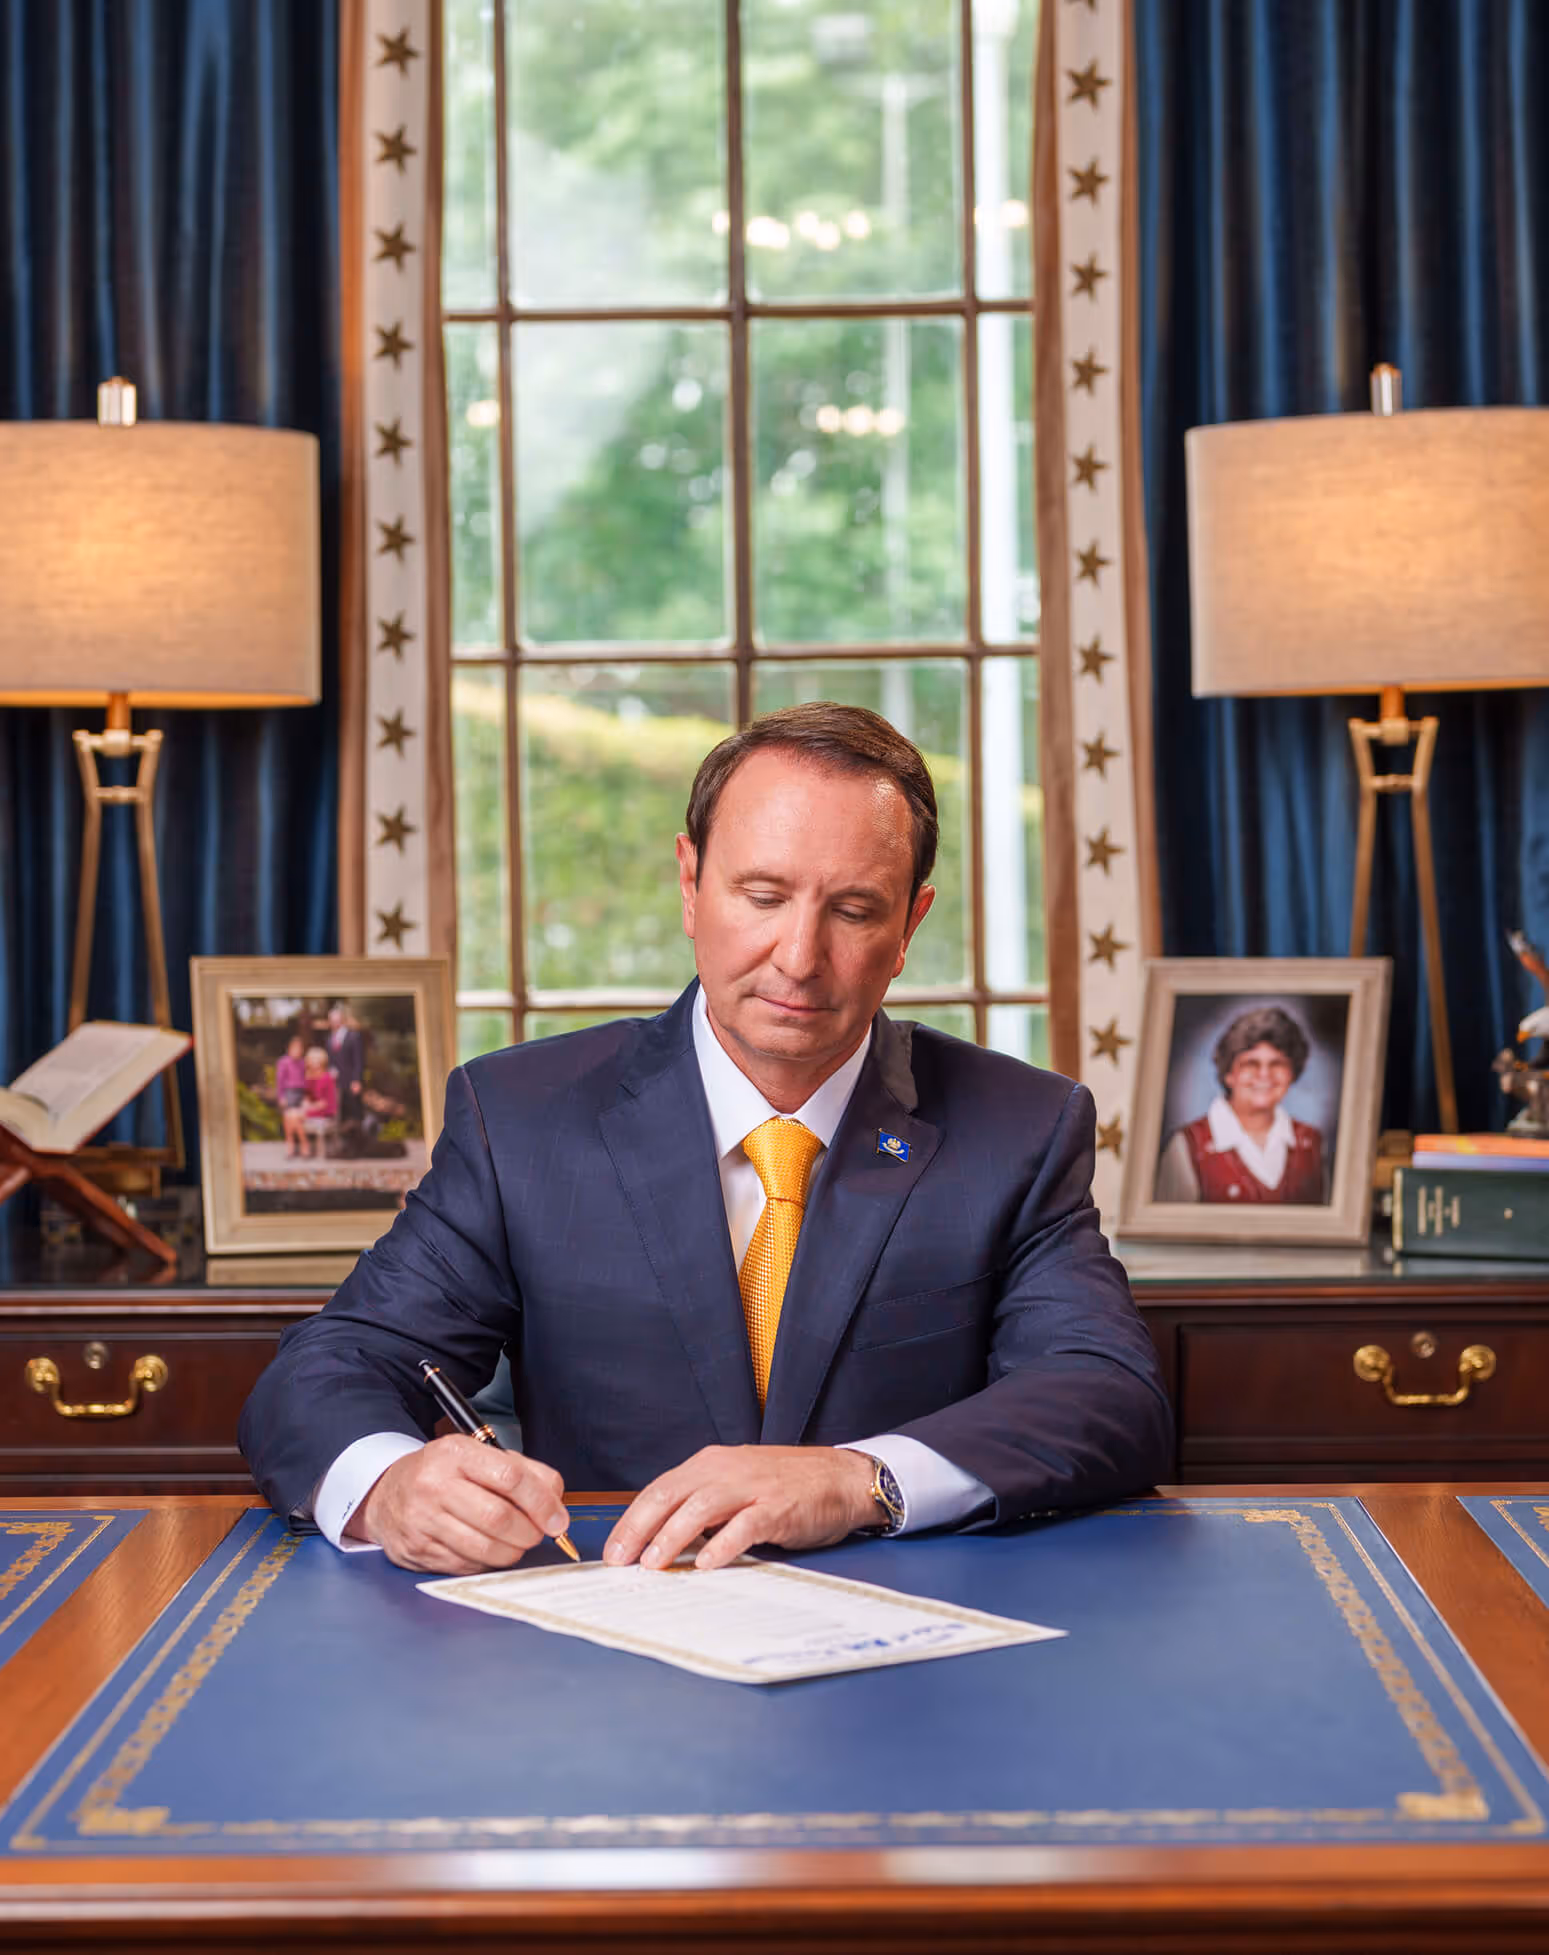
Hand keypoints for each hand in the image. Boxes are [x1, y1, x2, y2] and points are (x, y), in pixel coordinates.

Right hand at [348, 1435, 570, 1573]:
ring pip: (484, 1548)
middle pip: (498, 1518)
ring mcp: (422, 1521)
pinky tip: (489, 1550)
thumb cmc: (442, 1473)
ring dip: (512, 1552)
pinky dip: (487, 1563)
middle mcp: (434, 1485)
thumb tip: (555, 1501)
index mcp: (455, 1454)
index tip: (557, 1519)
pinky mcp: (416, 1551)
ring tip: (517, 1543)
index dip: (541, 1502)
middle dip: (529, 1532)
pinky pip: (466, 1566)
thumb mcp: (479, 1456)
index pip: (510, 1477)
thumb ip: (524, 1472)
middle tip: (538, 1534)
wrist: (386, 1492)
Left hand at [602, 1445, 878, 1571]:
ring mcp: (752, 1487)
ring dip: (673, 1537)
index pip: (659, 1490)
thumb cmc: (786, 1486)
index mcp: (710, 1464)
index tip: (613, 1551)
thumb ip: (702, 1507)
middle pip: (670, 1496)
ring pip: (700, 1508)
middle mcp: (725, 1470)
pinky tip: (708, 1564)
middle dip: (639, 1529)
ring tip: (653, 1564)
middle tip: (620, 1561)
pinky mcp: (778, 1507)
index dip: (632, 1520)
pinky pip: (745, 1525)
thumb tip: (661, 1542)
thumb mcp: (736, 1486)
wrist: (841, 1476)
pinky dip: (723, 1544)